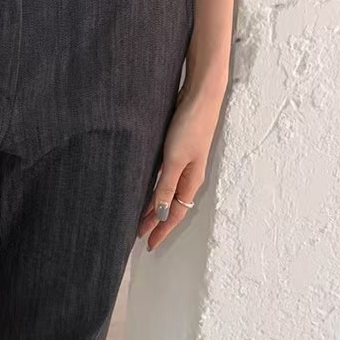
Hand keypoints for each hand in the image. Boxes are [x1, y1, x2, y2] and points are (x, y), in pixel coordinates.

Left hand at [137, 76, 226, 250]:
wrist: (201, 95)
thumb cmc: (190, 126)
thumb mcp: (175, 160)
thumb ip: (167, 186)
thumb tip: (162, 214)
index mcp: (191, 180)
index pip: (176, 214)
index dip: (162, 230)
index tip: (149, 244)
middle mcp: (189, 174)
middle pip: (172, 205)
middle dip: (156, 221)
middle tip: (138, 234)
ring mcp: (185, 162)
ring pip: (168, 192)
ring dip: (155, 205)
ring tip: (139, 217)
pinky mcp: (178, 149)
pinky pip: (165, 177)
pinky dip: (156, 188)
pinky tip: (146, 188)